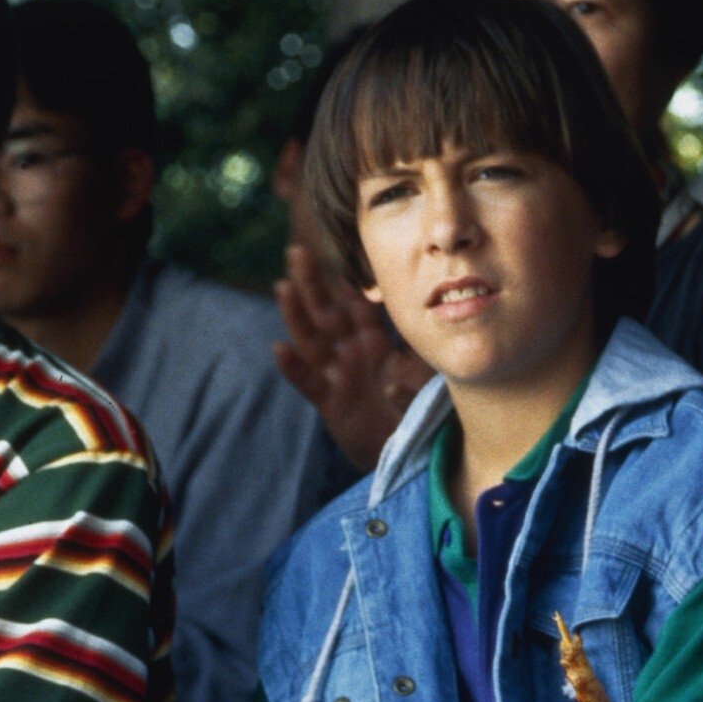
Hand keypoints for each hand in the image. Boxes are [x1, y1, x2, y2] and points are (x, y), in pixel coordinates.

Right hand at [273, 244, 431, 471]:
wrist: (401, 448)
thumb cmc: (415, 410)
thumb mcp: (423, 384)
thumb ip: (411, 376)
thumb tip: (395, 380)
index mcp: (375, 343)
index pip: (358, 308)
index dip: (348, 287)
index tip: (340, 262)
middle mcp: (351, 353)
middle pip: (328, 313)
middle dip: (313, 284)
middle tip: (298, 252)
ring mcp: (337, 376)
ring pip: (311, 339)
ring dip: (296, 314)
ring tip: (283, 287)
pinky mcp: (329, 401)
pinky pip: (307, 381)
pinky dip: (293, 367)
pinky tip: (279, 349)